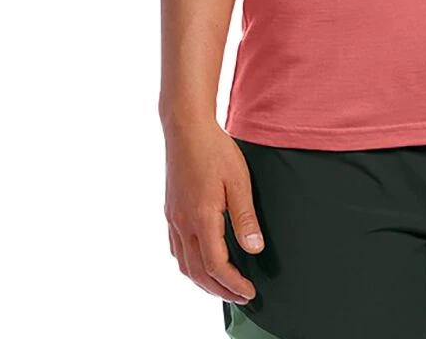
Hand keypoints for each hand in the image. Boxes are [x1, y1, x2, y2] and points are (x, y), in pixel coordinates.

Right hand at [164, 120, 263, 304]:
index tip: (249, 292)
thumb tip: (254, 249)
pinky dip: (190, 265)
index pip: (215, 265)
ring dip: (203, 281)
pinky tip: (200, 262)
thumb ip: (245, 217)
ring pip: (184, 264)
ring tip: (223, 286)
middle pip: (197, 272)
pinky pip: (176, 249)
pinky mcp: (170, 211)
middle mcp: (183, 223)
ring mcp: (173, 218)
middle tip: (240, 296)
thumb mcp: (239, 181)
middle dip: (219, 290)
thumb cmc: (215, 150)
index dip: (233, 283)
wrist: (186, 128)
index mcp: (201, 217)